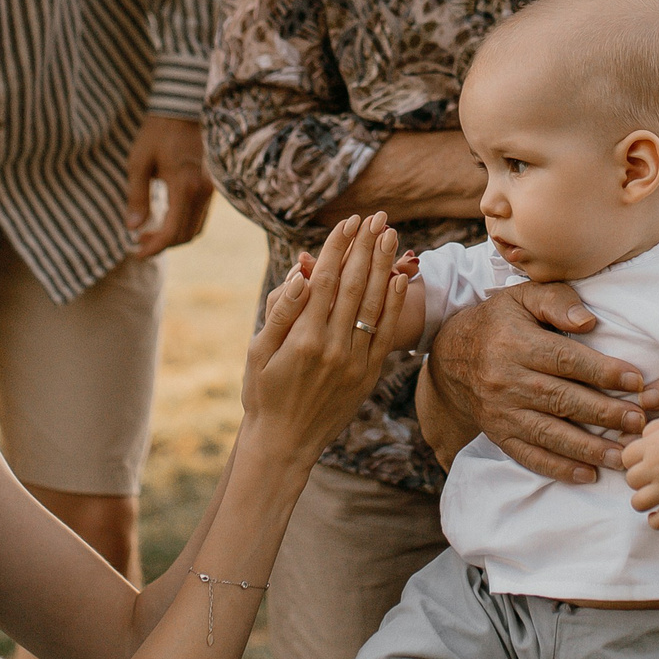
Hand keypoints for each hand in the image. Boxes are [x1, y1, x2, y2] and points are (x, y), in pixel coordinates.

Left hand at [126, 114, 212, 255]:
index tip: (135, 251)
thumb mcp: (138, 162)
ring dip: (173, 236)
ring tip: (148, 233)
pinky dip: (183, 224)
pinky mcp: (211, 185)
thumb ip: (136, 196)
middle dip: (162, 245)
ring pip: (196, 227)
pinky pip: (200, 215)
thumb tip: (133, 227)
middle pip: (187, 235)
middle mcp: (203, 191)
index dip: (154, 247)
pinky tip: (164, 219)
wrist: (182, 108)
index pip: (172, 232)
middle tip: (138, 243)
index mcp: (184, 186)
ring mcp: (211, 189)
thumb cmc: (157, 133)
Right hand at [242, 214, 408, 457]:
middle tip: (377, 217)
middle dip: (365, 247)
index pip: (324, 281)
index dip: (337, 248)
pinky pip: (385, 333)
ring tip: (390, 236)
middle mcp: (332, 347)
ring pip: (373, 304)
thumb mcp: (259, 351)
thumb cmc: (264, 393)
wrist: (285, 442)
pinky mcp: (368, 374)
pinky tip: (399, 279)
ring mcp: (354, 362)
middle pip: (353, 285)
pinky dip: (394, 305)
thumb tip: (299, 275)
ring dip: (383, 267)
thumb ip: (280, 312)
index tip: (348, 222)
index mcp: (302, 338)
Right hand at [428, 284, 640, 484]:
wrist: (451, 357)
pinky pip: (529, 455)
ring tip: (623, 456)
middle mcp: (506, 381)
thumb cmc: (499, 322)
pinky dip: (558, 468)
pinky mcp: (498, 434)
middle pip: (561, 399)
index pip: (564, 360)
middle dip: (604, 413)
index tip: (636, 381)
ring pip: (548, 433)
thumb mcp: (522, 297)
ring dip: (588, 449)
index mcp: (515, 344)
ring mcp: (501, 412)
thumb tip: (588, 321)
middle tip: (639, 422)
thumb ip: (557, 301)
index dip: (602, 372)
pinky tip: (587, 475)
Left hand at [621, 415, 658, 527]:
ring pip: (638, 503)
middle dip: (639, 479)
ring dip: (642, 500)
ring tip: (652, 495)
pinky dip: (654, 521)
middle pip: (631, 480)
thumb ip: (650, 430)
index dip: (634, 460)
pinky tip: (656, 513)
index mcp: (654, 447)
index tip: (646, 461)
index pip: (626, 458)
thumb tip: (635, 443)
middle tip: (652, 477)